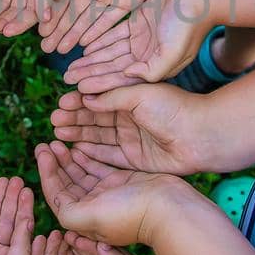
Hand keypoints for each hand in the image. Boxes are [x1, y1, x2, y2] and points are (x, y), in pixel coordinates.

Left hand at [35, 141, 187, 247]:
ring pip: (81, 174)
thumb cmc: (131, 213)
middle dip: (54, 164)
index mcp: (84, 221)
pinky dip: (86, 157)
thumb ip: (68, 212)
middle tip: (44, 144)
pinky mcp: (121, 182)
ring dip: (68, 158)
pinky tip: (77, 145)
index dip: (46, 173)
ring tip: (57, 141)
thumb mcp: (92, 216)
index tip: (41, 151)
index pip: (57, 195)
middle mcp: (94, 209)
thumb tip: (54, 203)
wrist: (170, 207)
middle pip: (67, 184)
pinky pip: (97, 168)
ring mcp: (108, 195)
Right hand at [40, 0, 179, 55]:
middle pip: (73, 12)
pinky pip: (108, 21)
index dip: (52, 14)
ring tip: (59, 49)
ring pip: (88, 20)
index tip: (40, 30)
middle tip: (46, 47)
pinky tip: (83, 44)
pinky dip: (96, 32)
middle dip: (59, 30)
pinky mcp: (127, 2)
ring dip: (74, 35)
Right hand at [49, 84, 207, 174]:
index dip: (80, 101)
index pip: (100, 99)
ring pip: (98, 137)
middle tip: (53, 119)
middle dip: (74, 118)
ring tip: (57, 132)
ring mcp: (132, 140)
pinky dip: (91, 153)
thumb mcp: (140, 94)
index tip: (61, 102)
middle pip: (95, 119)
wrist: (201, 136)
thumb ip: (112, 97)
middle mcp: (130, 119)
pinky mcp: (135, 160)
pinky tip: (73, 149)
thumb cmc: (174, 109)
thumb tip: (85, 97)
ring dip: (78, 134)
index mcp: (132, 98)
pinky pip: (108, 157)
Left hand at [63, 0, 212, 92]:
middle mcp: (147, 56)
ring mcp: (143, 39)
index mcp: (155, 68)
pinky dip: (99, 40)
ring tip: (70, 67)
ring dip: (91, 59)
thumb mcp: (172, 53)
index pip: (122, 80)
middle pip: (112, 67)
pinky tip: (84, 47)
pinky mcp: (139, 23)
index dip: (100, 84)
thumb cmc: (188, 25)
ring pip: (111, 52)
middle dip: (90, 74)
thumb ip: (151, 71)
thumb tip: (129, 76)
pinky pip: (114, 34)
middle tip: (66, 80)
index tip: (78, 89)